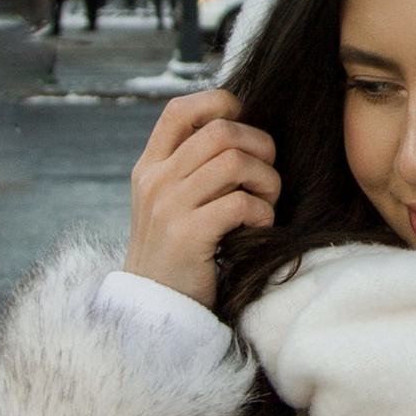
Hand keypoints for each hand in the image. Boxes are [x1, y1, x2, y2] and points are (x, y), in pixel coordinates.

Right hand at [124, 88, 280, 304]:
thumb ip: (190, 168)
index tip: (244, 126)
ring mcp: (168, 207)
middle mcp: (155, 181)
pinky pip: (241, 203)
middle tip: (266, 175)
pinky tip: (259, 226)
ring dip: (266, 180)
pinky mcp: (187, 236)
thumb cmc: (177, 254)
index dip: (220, 104)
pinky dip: (263, 212)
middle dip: (258, 146)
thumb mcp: (168, 203)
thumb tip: (240, 129)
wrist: (153, 310)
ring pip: (235, 162)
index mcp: (149, 167)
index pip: (179, 110)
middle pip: (219, 131)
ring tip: (266, 202)